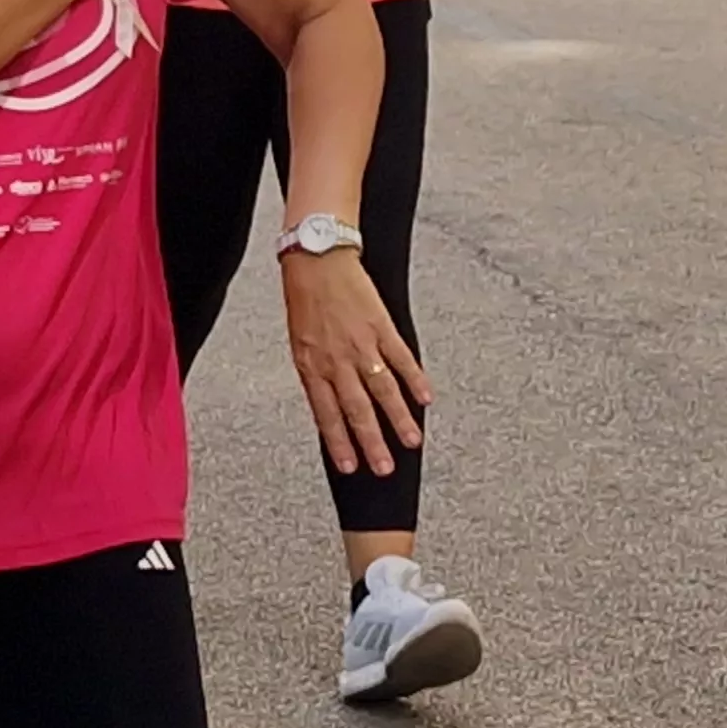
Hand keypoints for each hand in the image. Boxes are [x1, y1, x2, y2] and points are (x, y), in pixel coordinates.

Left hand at [280, 247, 427, 474]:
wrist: (317, 259)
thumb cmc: (305, 301)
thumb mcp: (300, 344)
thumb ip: (317, 376)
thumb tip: (332, 408)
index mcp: (312, 367)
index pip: (327, 415)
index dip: (339, 443)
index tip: (351, 467)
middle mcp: (336, 360)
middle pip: (357, 410)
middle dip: (372, 443)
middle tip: (385, 468)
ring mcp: (361, 344)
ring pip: (383, 390)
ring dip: (398, 419)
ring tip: (412, 442)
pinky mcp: (381, 326)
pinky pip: (401, 359)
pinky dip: (415, 380)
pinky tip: (425, 399)